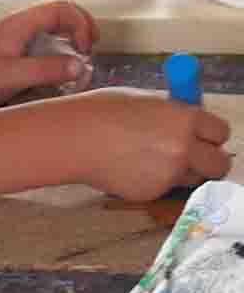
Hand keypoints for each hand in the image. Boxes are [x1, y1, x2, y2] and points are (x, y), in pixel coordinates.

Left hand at [0, 0, 98, 109]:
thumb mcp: (10, 76)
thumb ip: (46, 69)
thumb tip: (81, 65)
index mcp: (19, 24)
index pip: (62, 8)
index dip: (81, 24)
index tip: (86, 50)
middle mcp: (22, 30)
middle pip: (63, 18)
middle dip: (83, 33)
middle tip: (90, 56)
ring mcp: (21, 45)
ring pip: (58, 37)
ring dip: (73, 51)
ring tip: (78, 72)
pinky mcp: (19, 61)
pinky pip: (48, 55)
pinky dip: (61, 64)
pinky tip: (62, 82)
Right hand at [64, 88, 231, 200]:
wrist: (71, 138)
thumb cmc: (98, 112)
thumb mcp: (140, 100)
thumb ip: (169, 111)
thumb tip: (186, 117)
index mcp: (183, 118)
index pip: (220, 130)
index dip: (210, 132)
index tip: (203, 133)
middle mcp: (183, 148)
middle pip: (219, 163)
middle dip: (209, 159)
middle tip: (191, 153)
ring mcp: (169, 174)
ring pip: (192, 177)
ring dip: (180, 169)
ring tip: (146, 155)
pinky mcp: (153, 193)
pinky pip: (164, 186)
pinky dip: (153, 178)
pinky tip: (127, 164)